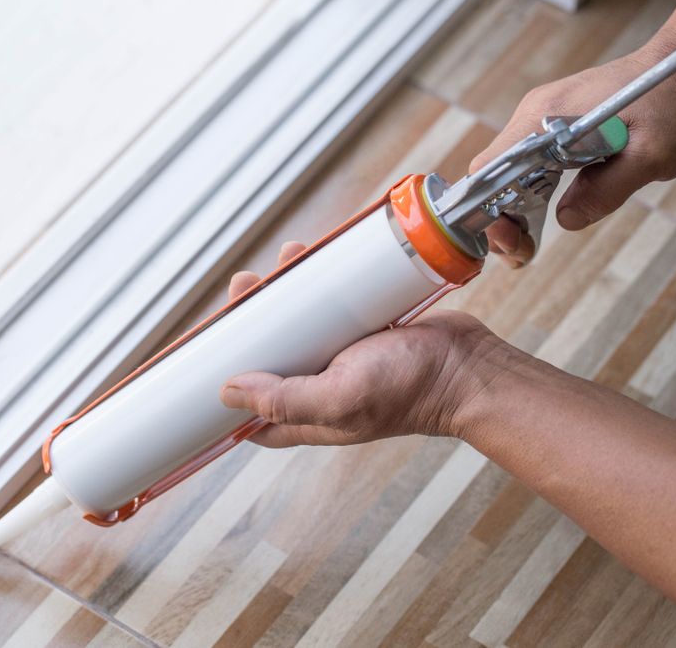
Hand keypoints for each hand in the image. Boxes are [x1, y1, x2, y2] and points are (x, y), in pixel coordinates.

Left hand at [219, 242, 516, 447]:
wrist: (470, 367)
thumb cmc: (411, 390)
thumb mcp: (340, 397)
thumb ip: (284, 399)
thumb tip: (228, 392)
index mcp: (306, 415)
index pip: (250, 411)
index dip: (224, 382)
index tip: (205, 350)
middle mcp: (318, 388)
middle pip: (268, 357)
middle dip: (249, 322)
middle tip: (243, 289)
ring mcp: (340, 358)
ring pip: (296, 325)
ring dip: (280, 294)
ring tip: (279, 262)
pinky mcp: (361, 332)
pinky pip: (327, 306)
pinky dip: (314, 284)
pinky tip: (308, 260)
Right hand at [473, 46, 675, 266]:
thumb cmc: (673, 101)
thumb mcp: (652, 154)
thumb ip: (607, 190)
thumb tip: (565, 220)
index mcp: (546, 118)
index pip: (489, 170)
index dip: (489, 211)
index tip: (512, 239)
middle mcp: (533, 114)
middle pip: (491, 175)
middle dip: (499, 219)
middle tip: (522, 252)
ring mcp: (539, 116)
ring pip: (505, 171)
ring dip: (511, 209)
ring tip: (528, 242)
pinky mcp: (551, 123)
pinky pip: (524, 163)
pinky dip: (525, 193)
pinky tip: (540, 213)